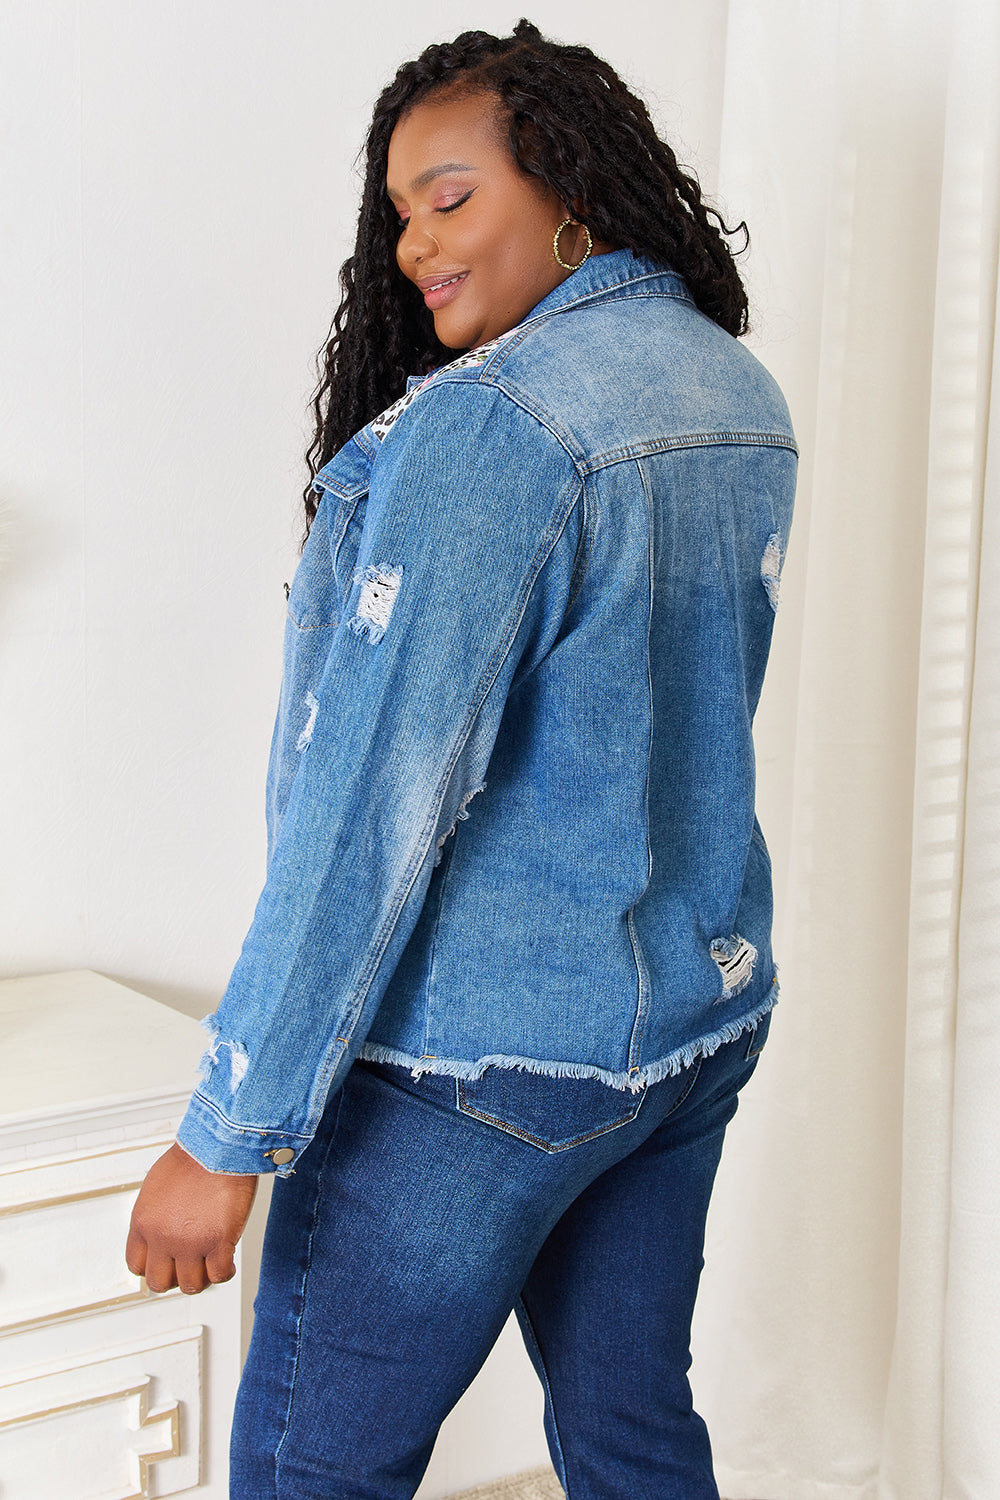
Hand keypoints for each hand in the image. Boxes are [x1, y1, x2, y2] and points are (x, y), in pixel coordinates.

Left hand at [125, 1141, 257, 1294]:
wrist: (218, 1146)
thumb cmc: (193, 1157)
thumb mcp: (157, 1187)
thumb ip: (156, 1216)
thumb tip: (163, 1230)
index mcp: (143, 1223)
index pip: (137, 1265)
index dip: (155, 1266)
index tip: (166, 1263)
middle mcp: (162, 1238)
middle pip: (159, 1283)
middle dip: (175, 1277)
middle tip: (189, 1266)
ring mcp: (190, 1243)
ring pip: (191, 1285)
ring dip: (202, 1277)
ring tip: (211, 1263)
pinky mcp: (218, 1242)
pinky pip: (219, 1275)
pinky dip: (225, 1272)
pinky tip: (228, 1261)